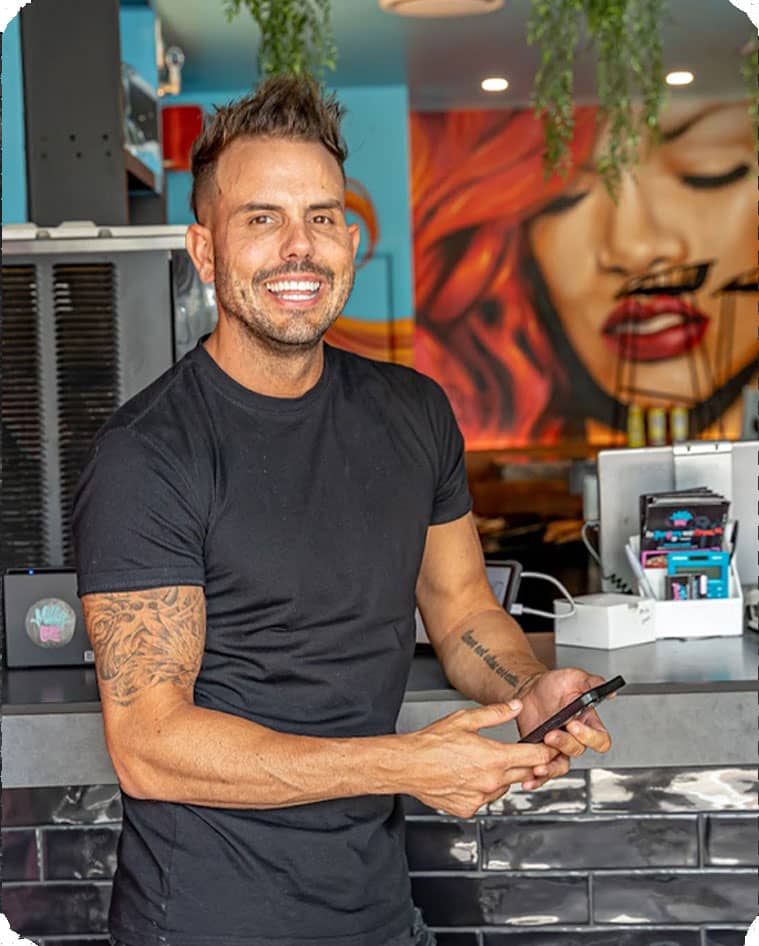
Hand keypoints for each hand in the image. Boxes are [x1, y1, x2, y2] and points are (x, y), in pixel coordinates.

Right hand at [404, 701, 559, 817]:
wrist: (408, 765)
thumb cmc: (431, 743)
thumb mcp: (465, 719)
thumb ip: (496, 713)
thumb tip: (516, 707)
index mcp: (494, 757)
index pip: (535, 756)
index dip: (547, 751)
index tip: (551, 748)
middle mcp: (491, 780)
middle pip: (525, 774)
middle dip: (527, 763)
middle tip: (517, 753)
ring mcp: (481, 797)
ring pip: (505, 787)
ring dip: (503, 776)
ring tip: (483, 762)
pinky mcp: (469, 808)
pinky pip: (486, 798)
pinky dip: (483, 788)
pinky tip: (469, 776)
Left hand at [516, 668, 612, 790]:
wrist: (530, 689)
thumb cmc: (555, 685)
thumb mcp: (574, 678)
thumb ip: (592, 683)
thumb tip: (609, 692)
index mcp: (587, 722)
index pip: (600, 739)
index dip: (590, 736)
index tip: (575, 725)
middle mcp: (575, 738)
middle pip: (578, 750)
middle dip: (564, 743)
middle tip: (551, 734)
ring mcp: (558, 748)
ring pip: (561, 766)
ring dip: (551, 768)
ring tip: (539, 766)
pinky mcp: (541, 753)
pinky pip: (543, 772)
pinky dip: (536, 779)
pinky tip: (528, 780)